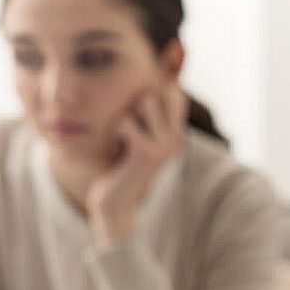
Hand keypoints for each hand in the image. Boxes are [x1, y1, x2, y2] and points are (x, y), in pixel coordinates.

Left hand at [86, 84, 187, 246]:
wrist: (113, 204)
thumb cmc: (118, 168)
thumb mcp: (135, 139)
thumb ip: (144, 116)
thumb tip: (149, 85)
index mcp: (176, 136)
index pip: (176, 95)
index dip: (155, 91)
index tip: (135, 113)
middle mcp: (176, 140)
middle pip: (159, 93)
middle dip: (135, 104)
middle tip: (126, 131)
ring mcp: (165, 148)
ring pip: (144, 102)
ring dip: (125, 117)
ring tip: (122, 139)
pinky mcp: (147, 154)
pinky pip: (127, 123)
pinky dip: (117, 130)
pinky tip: (117, 147)